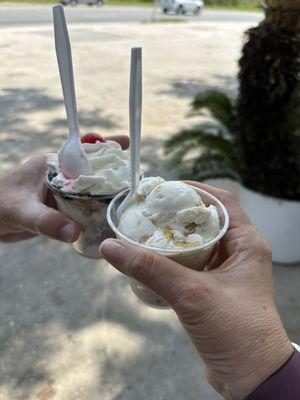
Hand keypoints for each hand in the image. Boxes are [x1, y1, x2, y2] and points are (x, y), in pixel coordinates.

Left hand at [0, 135, 128, 242]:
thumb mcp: (22, 212)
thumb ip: (47, 221)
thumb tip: (75, 232)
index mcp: (50, 165)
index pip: (82, 151)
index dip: (104, 146)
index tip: (126, 143)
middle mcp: (58, 176)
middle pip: (91, 169)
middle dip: (112, 170)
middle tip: (136, 176)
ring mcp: (59, 192)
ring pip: (88, 189)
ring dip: (106, 192)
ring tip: (129, 197)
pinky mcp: (59, 207)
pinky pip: (81, 206)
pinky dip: (94, 209)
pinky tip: (108, 216)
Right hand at [100, 182, 292, 399]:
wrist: (251, 377)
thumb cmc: (236, 332)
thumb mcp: (191, 294)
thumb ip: (151, 269)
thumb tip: (112, 246)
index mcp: (247, 243)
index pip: (222, 202)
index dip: (194, 190)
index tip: (166, 187)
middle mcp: (239, 253)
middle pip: (206, 221)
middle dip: (178, 214)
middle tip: (150, 209)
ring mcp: (227, 272)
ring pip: (198, 244)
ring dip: (174, 238)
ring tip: (146, 230)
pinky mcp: (215, 289)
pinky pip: (192, 265)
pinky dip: (173, 259)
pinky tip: (153, 260)